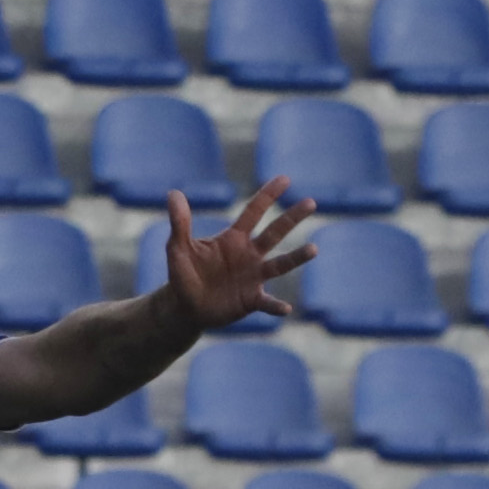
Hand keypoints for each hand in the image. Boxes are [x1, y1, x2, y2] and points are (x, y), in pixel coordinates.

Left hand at [158, 176, 317, 329]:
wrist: (185, 306)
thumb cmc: (184, 273)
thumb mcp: (178, 248)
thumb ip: (180, 222)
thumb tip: (174, 193)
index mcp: (234, 239)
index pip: (253, 212)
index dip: (267, 195)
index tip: (285, 179)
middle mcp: (250, 254)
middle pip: (275, 233)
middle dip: (292, 218)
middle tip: (311, 203)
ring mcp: (254, 277)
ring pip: (280, 265)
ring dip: (296, 257)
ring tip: (314, 249)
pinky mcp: (251, 300)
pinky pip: (267, 303)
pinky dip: (276, 306)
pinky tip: (286, 309)